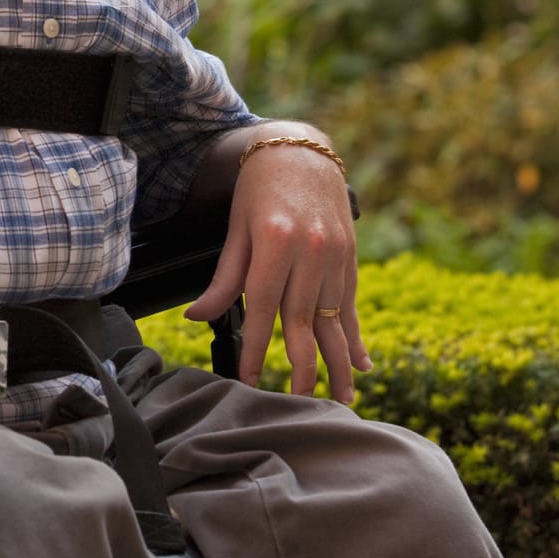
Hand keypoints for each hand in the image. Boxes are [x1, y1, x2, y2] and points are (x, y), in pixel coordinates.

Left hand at [184, 143, 371, 404]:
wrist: (301, 152)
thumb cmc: (258, 190)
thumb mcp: (236, 228)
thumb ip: (224, 278)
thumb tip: (197, 317)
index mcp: (274, 241)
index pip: (263, 307)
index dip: (255, 348)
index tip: (247, 381)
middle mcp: (310, 251)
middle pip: (304, 322)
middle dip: (301, 369)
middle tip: (298, 405)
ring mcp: (336, 255)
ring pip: (335, 320)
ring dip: (337, 363)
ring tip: (340, 400)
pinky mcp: (351, 258)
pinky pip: (352, 305)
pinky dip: (356, 337)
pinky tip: (362, 364)